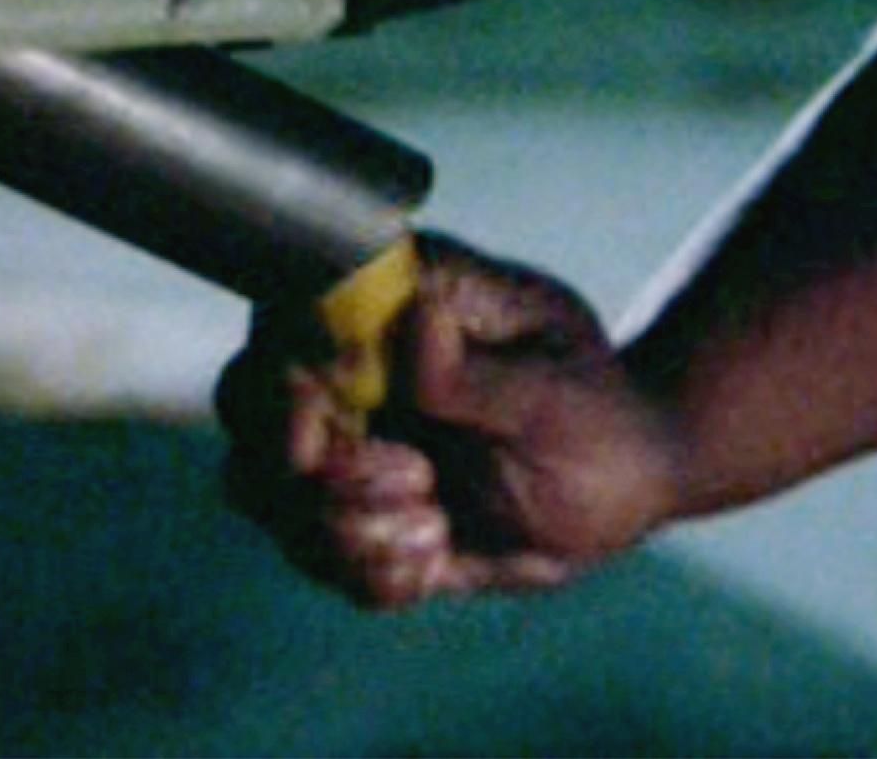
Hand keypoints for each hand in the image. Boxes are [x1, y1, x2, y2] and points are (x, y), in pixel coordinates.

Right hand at [215, 234, 683, 608]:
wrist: (627, 484)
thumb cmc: (600, 413)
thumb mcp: (554, 393)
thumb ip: (475, 373)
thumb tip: (416, 318)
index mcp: (399, 303)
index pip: (289, 317)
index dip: (283, 384)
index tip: (324, 438)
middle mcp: (354, 367)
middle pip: (250, 410)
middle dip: (318, 475)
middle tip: (416, 484)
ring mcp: (347, 440)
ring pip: (267, 494)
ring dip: (349, 532)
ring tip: (438, 525)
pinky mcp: (354, 511)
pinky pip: (315, 556)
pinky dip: (373, 572)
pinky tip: (437, 555)